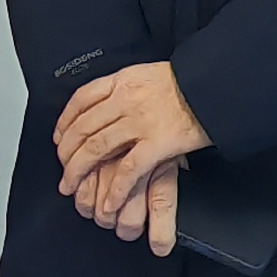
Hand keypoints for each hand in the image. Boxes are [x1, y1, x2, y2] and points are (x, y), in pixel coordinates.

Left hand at [53, 62, 211, 236]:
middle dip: (67, 152)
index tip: (59, 136)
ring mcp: (139, 122)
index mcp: (123, 80)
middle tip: (62, 169)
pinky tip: (108, 202)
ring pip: (96, 148)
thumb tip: (118, 99)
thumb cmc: (193, 81)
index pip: (82, 99)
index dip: (65, 120)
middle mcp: (125, 100)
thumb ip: (132, 88)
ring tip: (71, 187)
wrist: (217, 84)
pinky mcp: (156, 144)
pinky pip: (127, 170)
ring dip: (78, 171)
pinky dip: (114, 189)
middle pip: (83, 127)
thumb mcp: (153, 74)